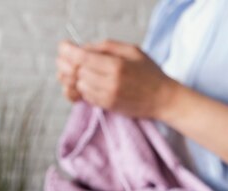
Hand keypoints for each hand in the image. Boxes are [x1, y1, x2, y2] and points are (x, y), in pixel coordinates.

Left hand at [57, 39, 178, 118]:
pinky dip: (84, 90)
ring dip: (77, 79)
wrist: (164, 99)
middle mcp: (111, 82)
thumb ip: (106, 46)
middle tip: (69, 60)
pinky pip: (87, 97)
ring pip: (80, 86)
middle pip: (77, 72)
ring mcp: (109, 96)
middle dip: (70, 65)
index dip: (68, 52)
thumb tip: (84, 48)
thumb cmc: (149, 73)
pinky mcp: (109, 107)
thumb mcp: (132, 50)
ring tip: (81, 73)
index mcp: (116, 65)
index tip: (63, 47)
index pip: (82, 58)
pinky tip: (89, 85)